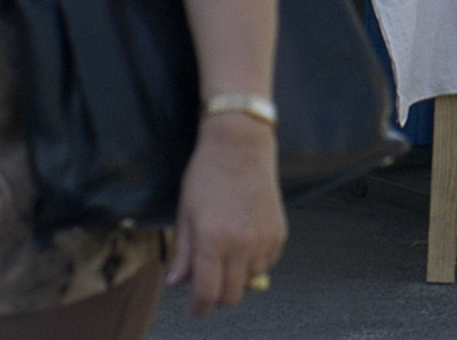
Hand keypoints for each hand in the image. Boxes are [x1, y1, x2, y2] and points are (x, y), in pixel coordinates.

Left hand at [166, 113, 285, 314]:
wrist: (241, 145)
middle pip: (232, 296)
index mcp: (212, 241)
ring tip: (227, 256)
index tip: (196, 310)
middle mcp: (241, 244)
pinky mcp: (279, 232)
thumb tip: (176, 282)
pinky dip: (255, 263)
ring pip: (251, 281)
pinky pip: (267, 263)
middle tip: (209, 284)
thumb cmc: (208, 175)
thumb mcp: (186, 213)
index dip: (199, 309)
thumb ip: (183, 252)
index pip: (208, 294)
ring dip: (238, 278)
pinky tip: (245, 245)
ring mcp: (263, 239)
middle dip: (218, 297)